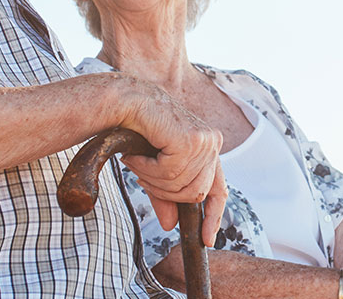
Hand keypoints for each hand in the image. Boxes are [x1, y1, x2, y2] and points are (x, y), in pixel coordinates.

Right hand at [120, 84, 226, 245]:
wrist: (124, 102)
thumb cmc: (138, 130)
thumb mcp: (154, 169)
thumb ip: (165, 195)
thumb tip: (170, 225)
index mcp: (208, 147)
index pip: (218, 189)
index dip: (213, 217)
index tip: (205, 239)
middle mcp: (212, 142)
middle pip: (195, 194)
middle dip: (165, 193)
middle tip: (142, 177)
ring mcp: (204, 141)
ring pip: (181, 187)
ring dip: (153, 180)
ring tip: (138, 162)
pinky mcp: (190, 140)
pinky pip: (170, 174)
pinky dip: (148, 170)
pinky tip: (137, 156)